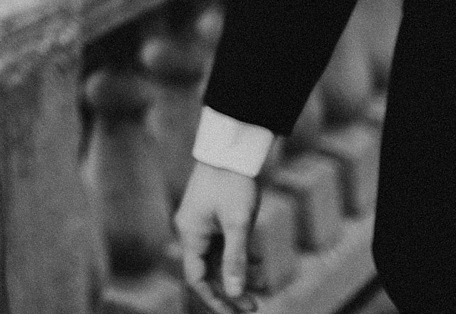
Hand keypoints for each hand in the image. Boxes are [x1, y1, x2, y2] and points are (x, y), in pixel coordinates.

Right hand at [174, 162, 260, 309]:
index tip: (234, 312)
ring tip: (264, 285)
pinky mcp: (213, 216)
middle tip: (254, 306)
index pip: (196, 277)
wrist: (231, 148)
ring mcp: (202, 223)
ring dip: (239, 274)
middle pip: (208, 271)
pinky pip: (224, 245)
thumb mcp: (238, 223)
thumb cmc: (233, 183)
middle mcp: (192, 231)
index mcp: (190, 234)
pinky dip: (241, 256)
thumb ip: (236, 260)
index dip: (214, 298)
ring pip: (218, 258)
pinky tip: (260, 262)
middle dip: (230, 290)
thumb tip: (234, 293)